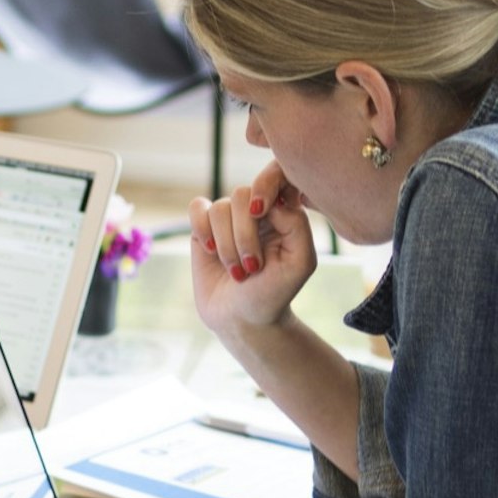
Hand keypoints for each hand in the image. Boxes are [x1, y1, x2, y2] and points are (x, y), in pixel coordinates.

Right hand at [189, 159, 317, 337]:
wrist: (242, 318)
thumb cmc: (274, 292)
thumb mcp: (300, 262)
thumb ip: (296, 224)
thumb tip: (268, 199)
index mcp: (284, 211)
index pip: (274, 179)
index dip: (265, 192)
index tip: (261, 215)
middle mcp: (256, 208)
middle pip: (243, 196)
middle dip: (244, 235)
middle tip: (252, 267)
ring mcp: (229, 217)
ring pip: (220, 208)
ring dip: (226, 245)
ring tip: (236, 271)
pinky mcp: (203, 227)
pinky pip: (197, 208)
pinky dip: (202, 229)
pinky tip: (210, 251)